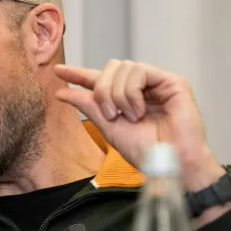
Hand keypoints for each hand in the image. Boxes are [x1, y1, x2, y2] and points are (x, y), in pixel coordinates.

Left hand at [54, 60, 224, 192]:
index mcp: (125, 98)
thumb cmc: (144, 150)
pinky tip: (139, 111)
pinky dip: (132, 92)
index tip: (58, 70)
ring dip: (118, 95)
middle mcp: (141, 88)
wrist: (168, 163)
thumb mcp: (108, 127)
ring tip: (130, 116)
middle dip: (102, 90)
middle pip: (110, 68)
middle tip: (110, 115)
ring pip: (123, 67)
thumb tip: (63, 91)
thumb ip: (88, 106)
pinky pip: (140, 71)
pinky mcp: (172, 82)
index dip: (79, 73)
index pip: (100, 79)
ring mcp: (157, 83)